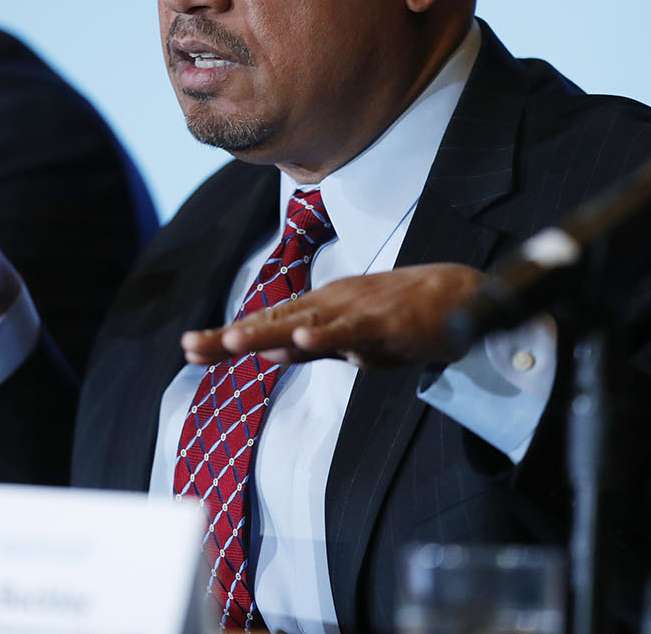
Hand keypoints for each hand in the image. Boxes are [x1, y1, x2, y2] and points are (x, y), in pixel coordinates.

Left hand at [181, 263, 482, 367]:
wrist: (460, 297)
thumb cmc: (402, 318)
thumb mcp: (350, 340)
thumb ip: (312, 346)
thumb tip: (270, 354)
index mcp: (321, 310)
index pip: (266, 325)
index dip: (227, 338)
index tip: (189, 348)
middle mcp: (330, 306)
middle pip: (274, 322)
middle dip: (232, 336)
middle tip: (191, 345)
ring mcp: (355, 312)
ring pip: (304, 324)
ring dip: (268, 333)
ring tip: (232, 340)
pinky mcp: (384, 323)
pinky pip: (351, 331)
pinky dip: (327, 336)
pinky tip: (302, 340)